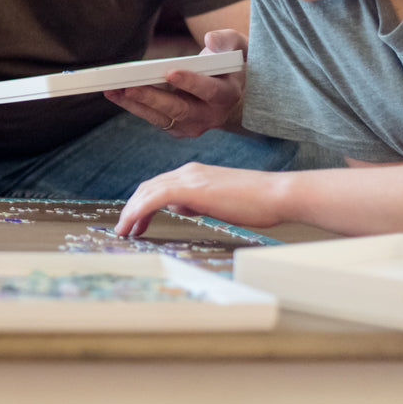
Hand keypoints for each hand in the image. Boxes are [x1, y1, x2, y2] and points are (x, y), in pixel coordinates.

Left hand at [104, 29, 246, 136]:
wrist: (229, 88)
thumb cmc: (228, 62)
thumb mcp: (236, 46)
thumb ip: (226, 41)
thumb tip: (210, 40)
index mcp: (227, 94)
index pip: (210, 90)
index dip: (191, 82)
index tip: (170, 72)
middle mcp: (211, 115)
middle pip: (179, 109)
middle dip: (152, 98)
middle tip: (129, 86)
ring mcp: (192, 124)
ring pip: (161, 117)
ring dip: (134, 104)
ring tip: (112, 90)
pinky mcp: (176, 127)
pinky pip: (152, 117)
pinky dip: (132, 106)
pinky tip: (114, 94)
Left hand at [115, 162, 287, 236]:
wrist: (278, 194)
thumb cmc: (258, 202)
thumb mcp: (220, 202)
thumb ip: (198, 202)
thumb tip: (180, 207)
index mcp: (195, 174)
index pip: (159, 186)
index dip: (143, 203)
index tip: (136, 222)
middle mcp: (188, 172)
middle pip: (148, 187)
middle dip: (132, 208)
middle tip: (125, 228)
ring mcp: (189, 178)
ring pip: (147, 191)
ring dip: (131, 211)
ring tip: (124, 231)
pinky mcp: (192, 188)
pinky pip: (155, 198)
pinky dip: (139, 211)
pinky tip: (133, 225)